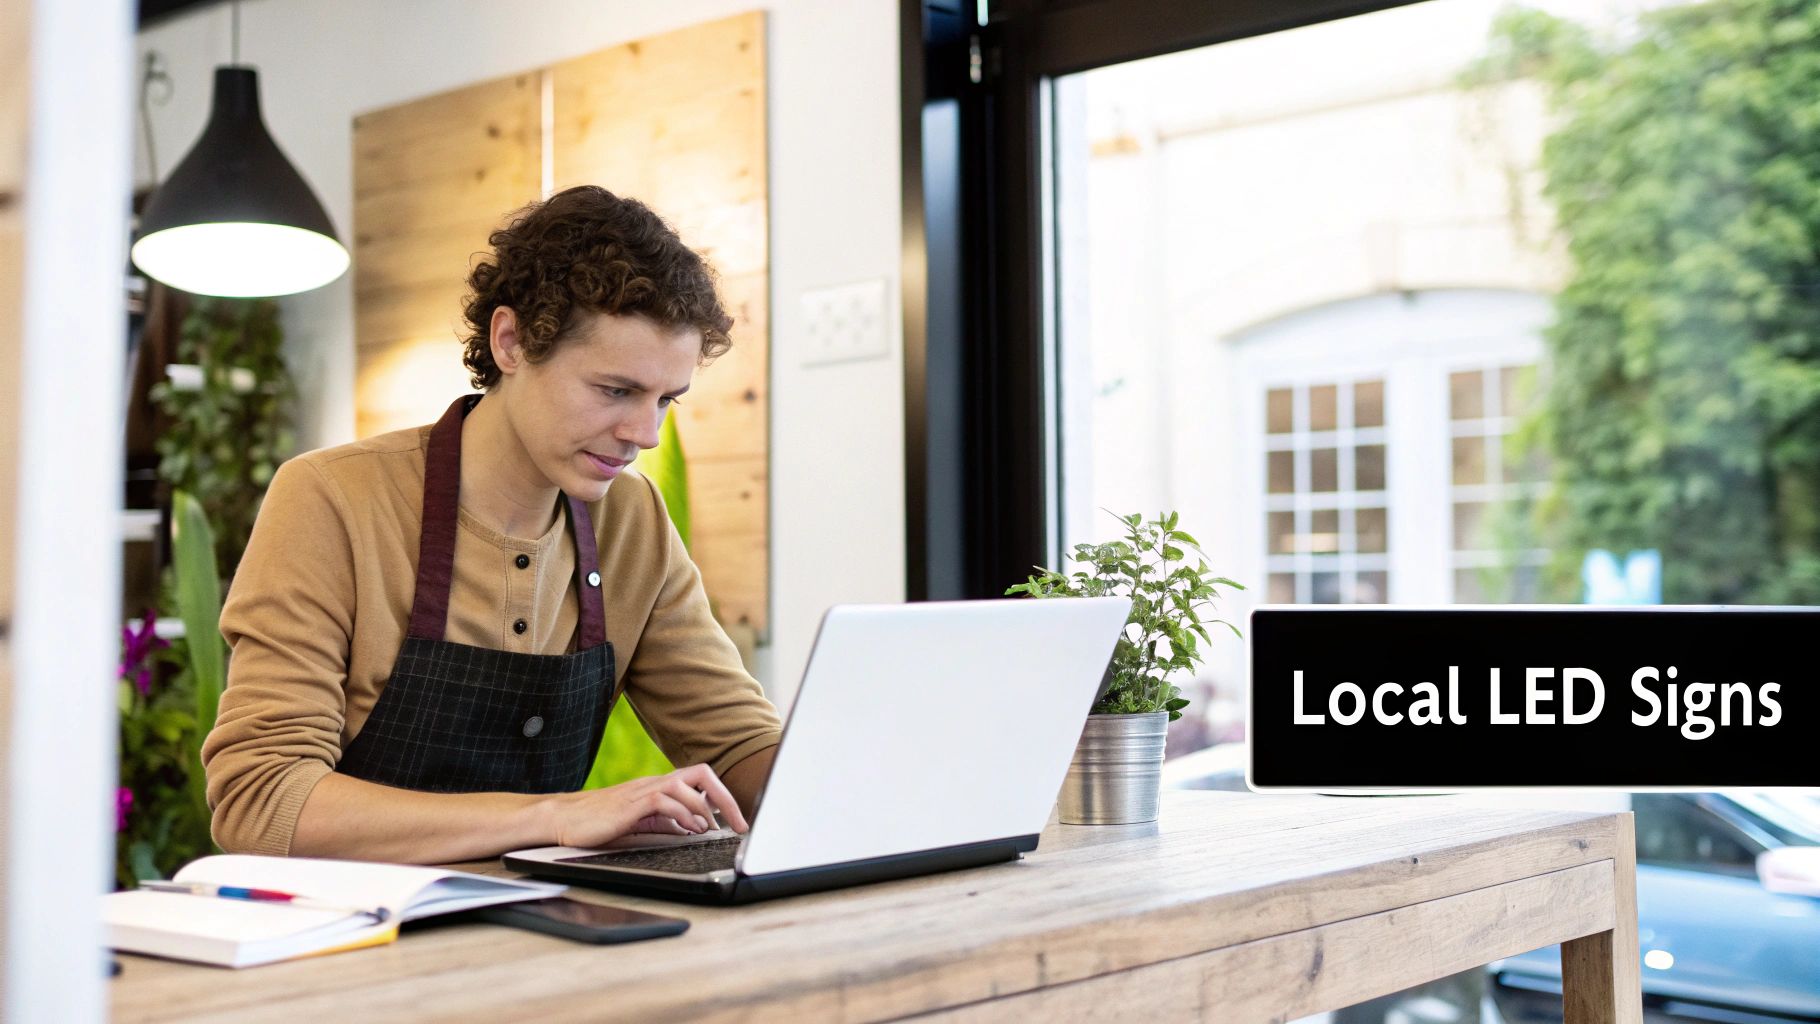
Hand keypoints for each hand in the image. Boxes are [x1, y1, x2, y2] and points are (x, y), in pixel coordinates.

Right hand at [544, 763, 749, 848]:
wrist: (564, 819)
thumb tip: (694, 828)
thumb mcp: (642, 822)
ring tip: (712, 829)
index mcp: (660, 787)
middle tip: (738, 823)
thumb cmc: (601, 821)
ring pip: (687, 784)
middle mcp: (655, 783)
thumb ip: (667, 822)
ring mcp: (643, 791)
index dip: (723, 797)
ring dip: (705, 808)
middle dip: (725, 797)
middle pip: (702, 773)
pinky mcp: (631, 803)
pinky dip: (683, 814)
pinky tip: (689, 829)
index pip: (701, 779)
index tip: (737, 820)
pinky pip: (664, 800)